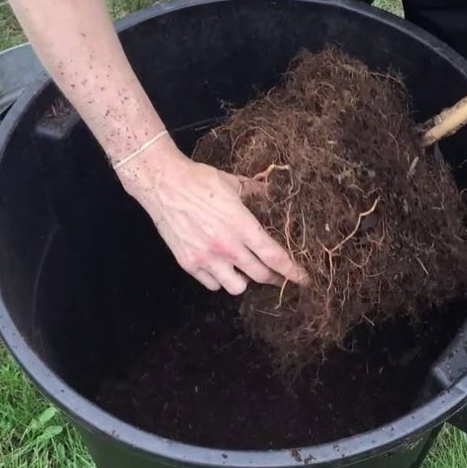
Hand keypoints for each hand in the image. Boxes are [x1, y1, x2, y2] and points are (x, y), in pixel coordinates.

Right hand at [117, 138, 307, 294]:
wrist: (163, 184)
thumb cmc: (200, 180)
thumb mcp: (234, 183)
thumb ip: (256, 193)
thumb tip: (272, 194)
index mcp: (242, 226)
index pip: (275, 257)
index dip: (292, 272)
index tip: (303, 279)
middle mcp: (227, 247)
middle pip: (260, 276)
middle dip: (273, 278)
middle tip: (276, 275)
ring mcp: (206, 258)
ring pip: (236, 287)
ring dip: (244, 280)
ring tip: (243, 269)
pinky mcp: (188, 263)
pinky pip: (211, 284)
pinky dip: (218, 279)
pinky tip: (219, 267)